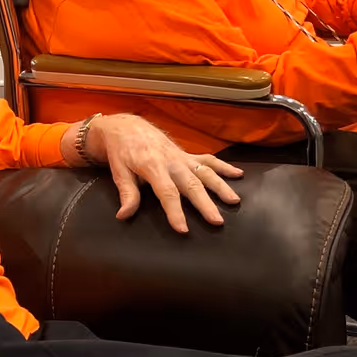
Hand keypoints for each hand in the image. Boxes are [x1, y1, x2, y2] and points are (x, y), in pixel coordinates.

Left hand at [72, 113, 242, 231]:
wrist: (127, 127)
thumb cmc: (121, 151)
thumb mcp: (118, 171)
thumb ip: (127, 193)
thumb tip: (124, 215)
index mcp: (152, 165)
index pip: (166, 192)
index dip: (175, 211)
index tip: (183, 229)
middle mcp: (171, 161)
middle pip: (191, 184)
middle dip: (205, 204)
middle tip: (217, 221)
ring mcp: (181, 157)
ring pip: (205, 171)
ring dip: (221, 186)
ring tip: (234, 201)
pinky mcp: (187, 155)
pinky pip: (208, 160)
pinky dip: (224, 166)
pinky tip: (238, 175)